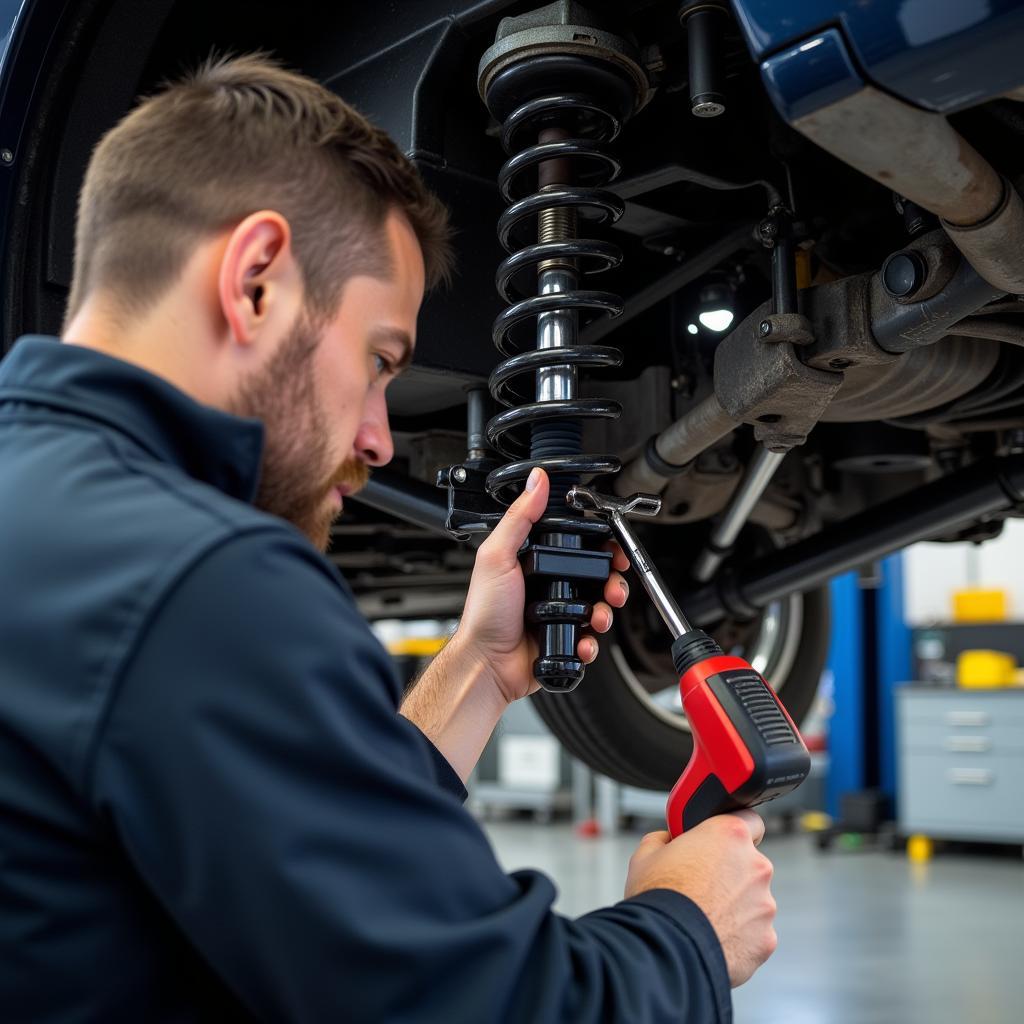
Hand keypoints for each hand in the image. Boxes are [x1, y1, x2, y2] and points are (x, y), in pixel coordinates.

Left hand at [452, 467, 629, 704]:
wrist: (487, 663)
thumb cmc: (485, 613)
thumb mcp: (498, 555)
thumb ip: (519, 517)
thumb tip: (536, 481)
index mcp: (535, 561)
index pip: (576, 546)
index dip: (600, 546)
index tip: (613, 550)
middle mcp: (549, 585)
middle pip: (596, 576)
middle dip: (612, 582)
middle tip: (613, 587)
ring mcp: (559, 612)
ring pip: (599, 607)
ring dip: (606, 612)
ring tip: (598, 617)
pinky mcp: (565, 638)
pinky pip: (591, 637)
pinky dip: (593, 640)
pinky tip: (584, 640)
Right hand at [624, 811, 776, 987]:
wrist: (665, 948)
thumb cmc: (656, 897)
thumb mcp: (646, 854)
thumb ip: (664, 839)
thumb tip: (668, 841)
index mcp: (729, 835)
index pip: (750, 820)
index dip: (735, 831)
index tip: (723, 844)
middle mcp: (755, 865)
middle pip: (749, 864)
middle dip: (730, 874)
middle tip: (701, 887)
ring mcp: (764, 904)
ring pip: (753, 900)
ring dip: (735, 906)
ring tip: (703, 918)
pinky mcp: (766, 939)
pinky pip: (754, 932)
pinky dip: (738, 936)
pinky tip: (712, 938)